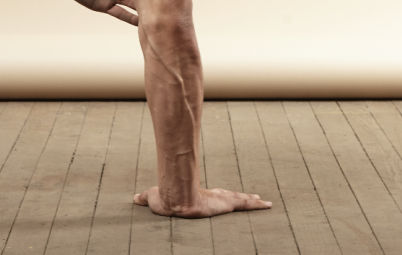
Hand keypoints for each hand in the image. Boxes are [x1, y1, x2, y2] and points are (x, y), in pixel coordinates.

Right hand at [134, 187, 271, 216]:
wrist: (175, 198)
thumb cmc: (167, 199)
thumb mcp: (156, 200)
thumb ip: (148, 198)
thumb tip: (134, 198)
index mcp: (200, 197)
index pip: (215, 197)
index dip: (223, 198)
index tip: (229, 198)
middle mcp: (213, 197)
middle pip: (232, 198)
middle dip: (243, 199)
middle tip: (256, 197)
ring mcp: (221, 199)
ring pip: (241, 200)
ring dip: (253, 202)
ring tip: (267, 203)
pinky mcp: (226, 202)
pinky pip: (244, 203)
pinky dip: (256, 204)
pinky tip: (266, 204)